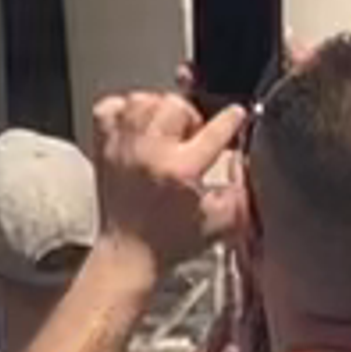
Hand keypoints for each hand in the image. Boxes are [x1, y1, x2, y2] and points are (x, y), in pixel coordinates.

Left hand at [90, 82, 248, 271]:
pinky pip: (113, 105)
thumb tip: (248, 161)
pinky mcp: (102, 143)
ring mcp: (122, 144)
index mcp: (181, 170)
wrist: (128, 252)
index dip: (231, 120)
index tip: (237, 114)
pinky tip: (138, 128)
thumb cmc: (173, 241)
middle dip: (191, 117)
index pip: (214, 131)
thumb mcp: (221, 223)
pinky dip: (126, 110)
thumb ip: (242, 193)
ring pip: (145, 99)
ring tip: (166, 132)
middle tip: (192, 137)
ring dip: (160, 110)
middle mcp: (149, 151)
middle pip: (176, 105)